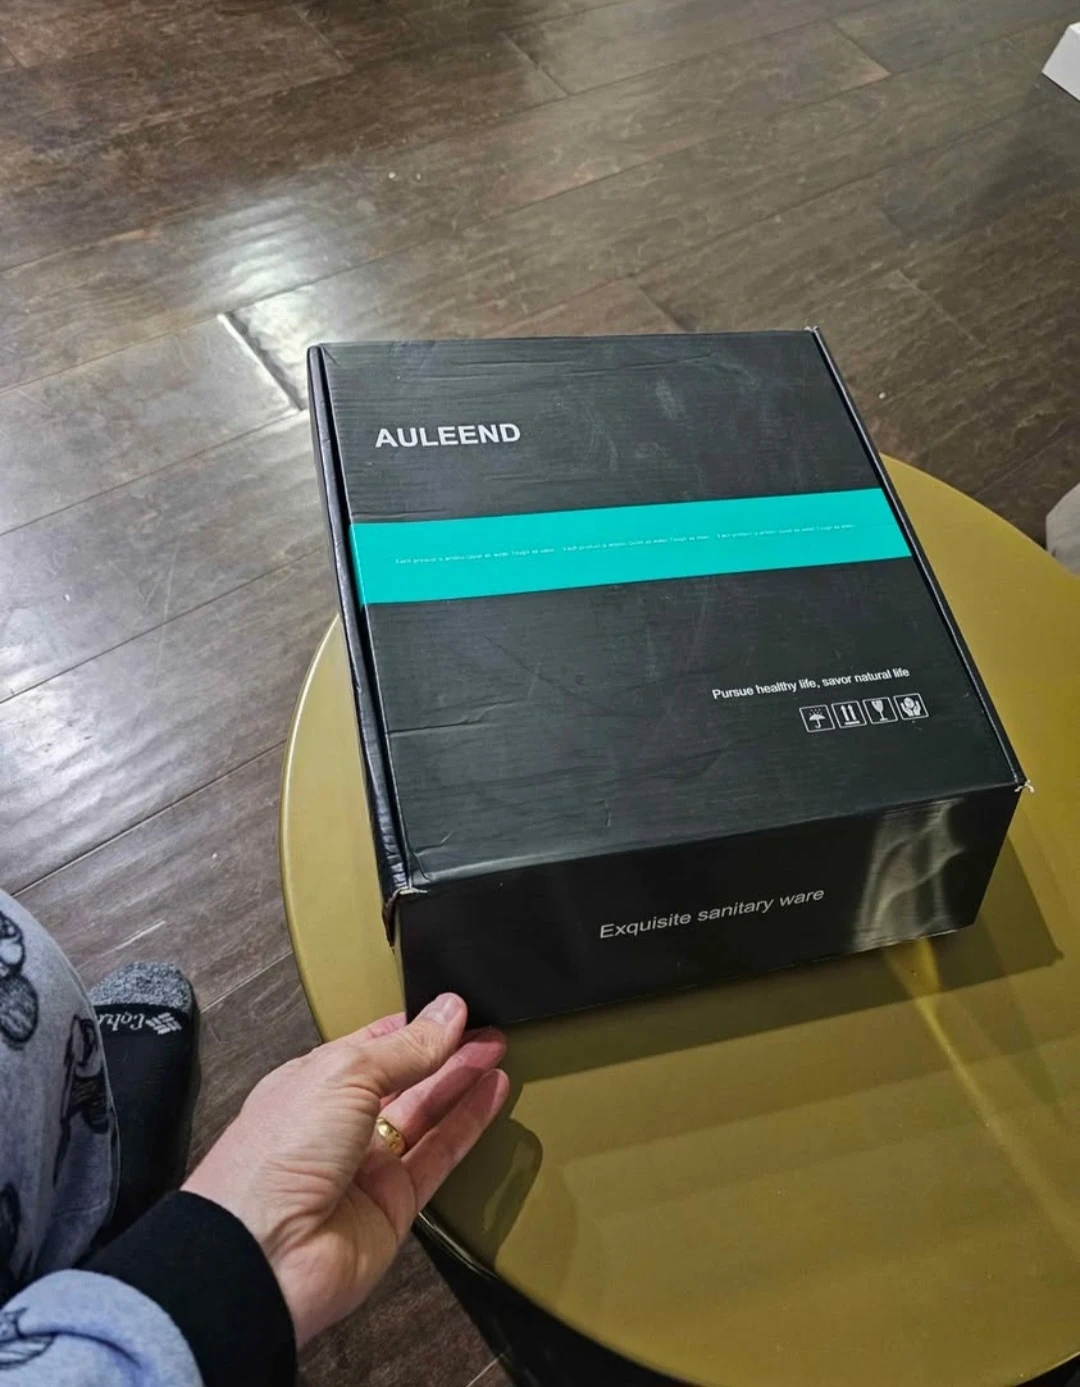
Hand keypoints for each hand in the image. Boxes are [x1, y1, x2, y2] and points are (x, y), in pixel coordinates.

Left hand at [182, 994, 507, 1344]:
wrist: (263, 1255)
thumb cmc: (274, 1159)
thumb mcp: (344, 1074)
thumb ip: (405, 1047)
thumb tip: (447, 1013)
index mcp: (311, 1083)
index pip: (371, 1046)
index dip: (412, 1026)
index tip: (452, 1009)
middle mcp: (337, 1125)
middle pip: (404, 1078)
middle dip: (445, 1051)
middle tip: (486, 1027)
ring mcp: (365, 1167)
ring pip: (425, 1115)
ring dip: (461, 1082)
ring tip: (497, 1051)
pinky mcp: (393, 1205)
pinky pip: (439, 1156)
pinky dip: (468, 1125)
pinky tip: (491, 1095)